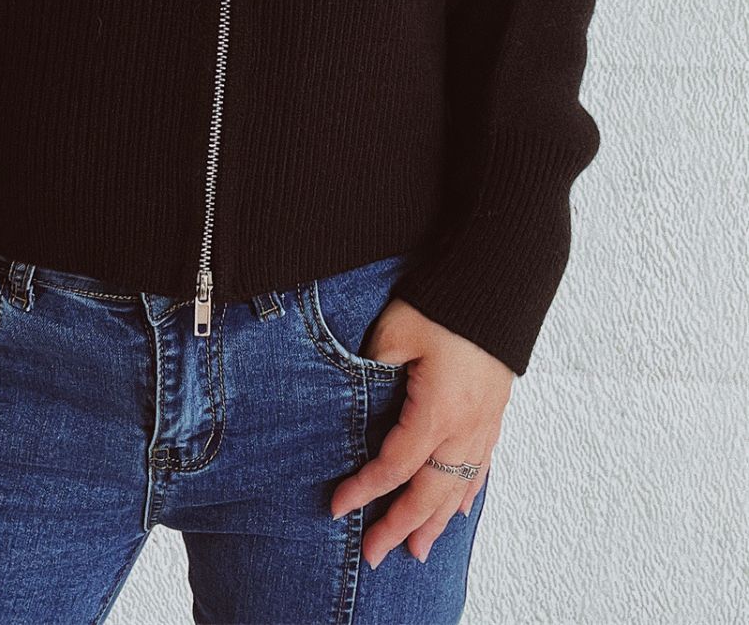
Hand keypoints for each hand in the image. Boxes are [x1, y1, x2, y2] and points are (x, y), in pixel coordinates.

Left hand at [329, 298, 513, 567]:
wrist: (498, 281)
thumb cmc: (445, 301)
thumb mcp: (396, 329)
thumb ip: (374, 365)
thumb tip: (360, 387)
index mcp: (438, 410)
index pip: (395, 466)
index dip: (365, 490)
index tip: (338, 507)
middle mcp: (466, 426)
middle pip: (430, 491)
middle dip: (401, 525)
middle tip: (375, 554)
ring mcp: (485, 421)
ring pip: (459, 485)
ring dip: (437, 520)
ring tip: (419, 550)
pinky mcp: (495, 410)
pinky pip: (481, 464)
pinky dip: (467, 491)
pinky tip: (458, 509)